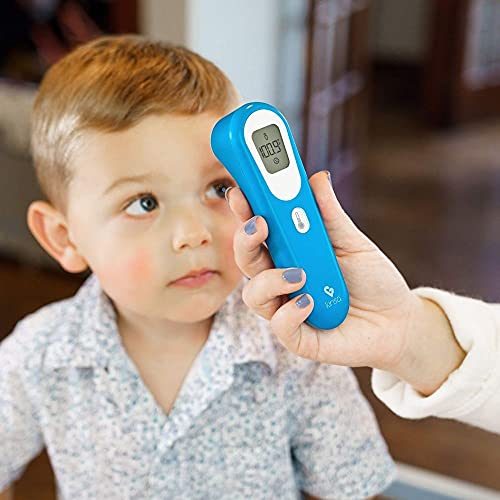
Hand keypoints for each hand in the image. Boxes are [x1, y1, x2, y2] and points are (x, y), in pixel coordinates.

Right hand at [227, 171, 463, 393]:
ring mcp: (287, 308)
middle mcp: (282, 280)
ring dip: (271, 280)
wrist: (398, 321)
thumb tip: (317, 178)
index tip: (240, 191)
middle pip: (246, 260)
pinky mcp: (299, 337)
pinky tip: (310, 302)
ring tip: (300, 274)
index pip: (258, 232)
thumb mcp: (353, 242)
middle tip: (260, 224)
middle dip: (245, 240)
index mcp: (290, 253)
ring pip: (254, 295)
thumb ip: (330, 214)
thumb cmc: (372, 280)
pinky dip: (290, 312)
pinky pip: (280, 326)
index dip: (245, 212)